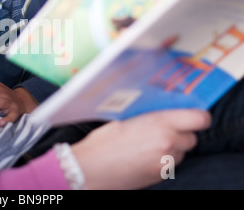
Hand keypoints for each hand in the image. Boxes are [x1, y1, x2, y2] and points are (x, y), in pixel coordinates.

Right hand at [70, 109, 210, 189]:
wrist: (90, 169)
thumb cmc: (101, 143)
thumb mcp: (125, 120)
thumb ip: (149, 117)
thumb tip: (161, 114)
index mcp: (159, 124)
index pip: (200, 118)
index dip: (198, 116)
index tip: (191, 115)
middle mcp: (167, 143)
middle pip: (192, 137)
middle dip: (182, 133)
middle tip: (165, 129)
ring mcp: (165, 163)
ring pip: (182, 153)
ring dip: (173, 148)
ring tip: (151, 144)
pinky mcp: (160, 177)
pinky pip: (171, 165)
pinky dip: (163, 160)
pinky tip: (145, 156)